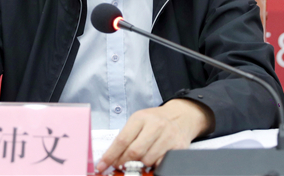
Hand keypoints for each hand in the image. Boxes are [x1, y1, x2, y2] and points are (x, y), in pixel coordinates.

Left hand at [97, 99, 213, 171]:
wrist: (181, 116)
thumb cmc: (155, 120)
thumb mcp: (138, 121)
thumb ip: (126, 137)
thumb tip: (110, 158)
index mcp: (141, 118)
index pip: (122, 140)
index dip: (110, 156)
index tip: (101, 166)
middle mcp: (155, 126)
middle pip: (135, 152)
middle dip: (124, 163)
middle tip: (120, 167)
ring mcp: (168, 136)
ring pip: (148, 160)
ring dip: (139, 165)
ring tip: (138, 163)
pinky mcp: (178, 146)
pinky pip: (161, 163)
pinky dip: (154, 166)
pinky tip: (152, 161)